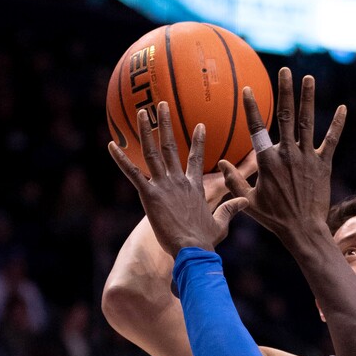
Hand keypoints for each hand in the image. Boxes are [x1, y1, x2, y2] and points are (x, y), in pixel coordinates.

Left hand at [108, 101, 247, 259]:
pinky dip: (121, 159)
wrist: (192, 249)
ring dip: (147, 131)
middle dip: (166, 124)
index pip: (197, 159)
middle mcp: (179, 181)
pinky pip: (133, 174)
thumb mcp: (220, 224)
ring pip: (152, 153)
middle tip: (162, 105)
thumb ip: (230, 210)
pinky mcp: (150, 195)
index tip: (200, 125)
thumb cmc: (205, 241)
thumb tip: (244, 201)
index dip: (198, 142)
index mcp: (194, 187)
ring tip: (142, 112)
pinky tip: (111, 145)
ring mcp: (164, 186)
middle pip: (171, 147)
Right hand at [219, 67, 346, 245]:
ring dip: (308, 99)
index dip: (251, 108)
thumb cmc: (274, 218)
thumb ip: (234, 181)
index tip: (246, 90)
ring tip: (309, 79)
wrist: (303, 230)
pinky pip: (331, 141)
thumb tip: (221, 162)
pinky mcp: (323, 165)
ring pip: (307, 123)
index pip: (257, 129)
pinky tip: (343, 108)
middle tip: (285, 71)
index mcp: (268, 162)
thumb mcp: (249, 201)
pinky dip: (337, 125)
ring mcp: (307, 158)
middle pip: (286, 117)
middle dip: (285, 92)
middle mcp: (288, 155)